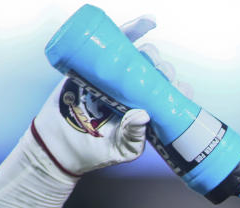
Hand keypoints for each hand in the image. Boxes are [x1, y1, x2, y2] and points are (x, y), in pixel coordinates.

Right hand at [30, 15, 164, 176]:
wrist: (58, 144)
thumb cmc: (95, 152)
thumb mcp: (121, 149)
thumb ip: (134, 137)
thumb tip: (143, 115)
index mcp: (148, 112)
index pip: (170, 97)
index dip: (180, 90)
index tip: (181, 88)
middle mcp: (135, 94)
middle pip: (157, 75)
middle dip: (165, 70)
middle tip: (161, 73)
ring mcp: (117, 79)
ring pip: (141, 58)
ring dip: (151, 53)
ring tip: (150, 56)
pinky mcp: (98, 65)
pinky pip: (117, 43)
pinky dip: (133, 29)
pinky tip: (148, 22)